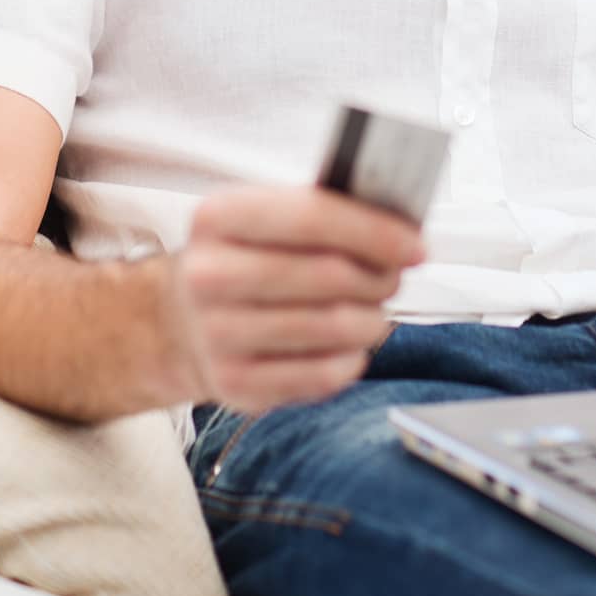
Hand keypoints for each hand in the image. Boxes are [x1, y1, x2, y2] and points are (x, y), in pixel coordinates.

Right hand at [172, 184, 425, 413]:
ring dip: (372, 319)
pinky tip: (349, 345)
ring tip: (374, 310)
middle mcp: (209, 275)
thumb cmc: (244, 257)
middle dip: (379, 276)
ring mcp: (216, 334)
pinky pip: (320, 376)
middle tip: (394, 276)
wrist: (179, 319)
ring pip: (331, 327)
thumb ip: (325, 211)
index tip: (416, 245)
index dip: (374, 231)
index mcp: (219, 217)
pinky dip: (351, 360)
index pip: (312, 217)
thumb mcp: (265, 216)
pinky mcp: (233, 384)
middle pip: (328, 275)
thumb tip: (399, 228)